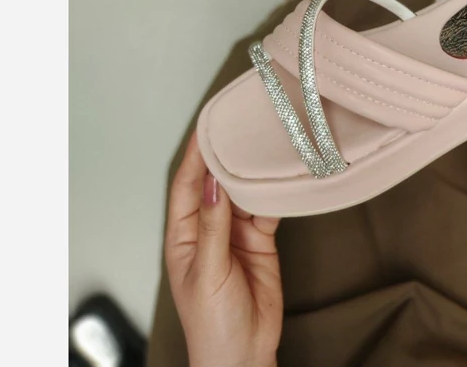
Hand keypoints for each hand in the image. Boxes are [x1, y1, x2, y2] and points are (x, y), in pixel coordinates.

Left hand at [164, 133, 282, 366]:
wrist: (244, 356)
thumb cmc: (212, 323)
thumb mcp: (208, 272)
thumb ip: (212, 225)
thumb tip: (212, 181)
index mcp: (184, 234)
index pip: (186, 185)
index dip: (195, 155)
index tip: (208, 125)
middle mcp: (208, 228)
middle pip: (216, 182)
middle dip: (225, 155)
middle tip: (240, 122)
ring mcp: (235, 233)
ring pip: (243, 192)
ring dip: (252, 171)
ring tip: (263, 141)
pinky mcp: (260, 240)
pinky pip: (268, 209)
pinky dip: (275, 193)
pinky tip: (282, 176)